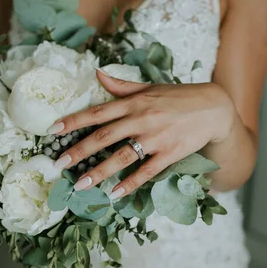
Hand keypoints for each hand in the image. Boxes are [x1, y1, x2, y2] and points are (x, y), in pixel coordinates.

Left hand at [49, 70, 234, 198]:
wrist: (213, 108)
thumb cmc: (178, 97)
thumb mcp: (149, 87)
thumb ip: (121, 85)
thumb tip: (96, 74)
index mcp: (134, 103)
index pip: (98, 112)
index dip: (74, 121)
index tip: (53, 131)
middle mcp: (142, 119)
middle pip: (104, 136)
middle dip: (79, 151)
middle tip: (58, 164)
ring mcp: (156, 138)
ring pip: (122, 157)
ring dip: (100, 172)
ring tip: (81, 184)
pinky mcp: (171, 154)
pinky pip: (147, 171)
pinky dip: (131, 183)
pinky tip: (115, 193)